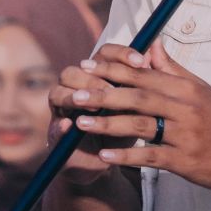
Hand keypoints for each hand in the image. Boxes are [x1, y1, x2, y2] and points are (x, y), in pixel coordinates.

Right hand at [49, 43, 156, 187]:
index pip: (104, 54)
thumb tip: (156, 50)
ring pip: (57, 92)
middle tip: (115, 88)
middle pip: (76, 70)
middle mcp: (76, 89)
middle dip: (95, 78)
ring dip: (74, 96)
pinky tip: (70, 125)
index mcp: (97, 77)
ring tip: (94, 107)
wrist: (109, 161)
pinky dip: (61, 126)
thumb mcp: (141, 105)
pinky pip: (54, 127)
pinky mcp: (57, 135)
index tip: (141, 62)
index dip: (120, 54)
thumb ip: (147, 80)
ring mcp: (63, 111)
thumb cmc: (128, 126)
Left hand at [56, 39, 210, 195]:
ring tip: (80, 124)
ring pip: (140, 126)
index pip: (145, 73)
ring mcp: (186, 135)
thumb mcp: (202, 91)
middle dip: (103, 94)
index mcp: (187, 88)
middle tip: (75, 94)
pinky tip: (105, 155)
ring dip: (107, 124)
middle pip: (138, 97)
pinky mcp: (186, 161)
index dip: (114, 70)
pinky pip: (150, 157)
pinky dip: (126, 156)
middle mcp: (186, 108)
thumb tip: (151, 45)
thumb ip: (173, 69)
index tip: (88, 67)